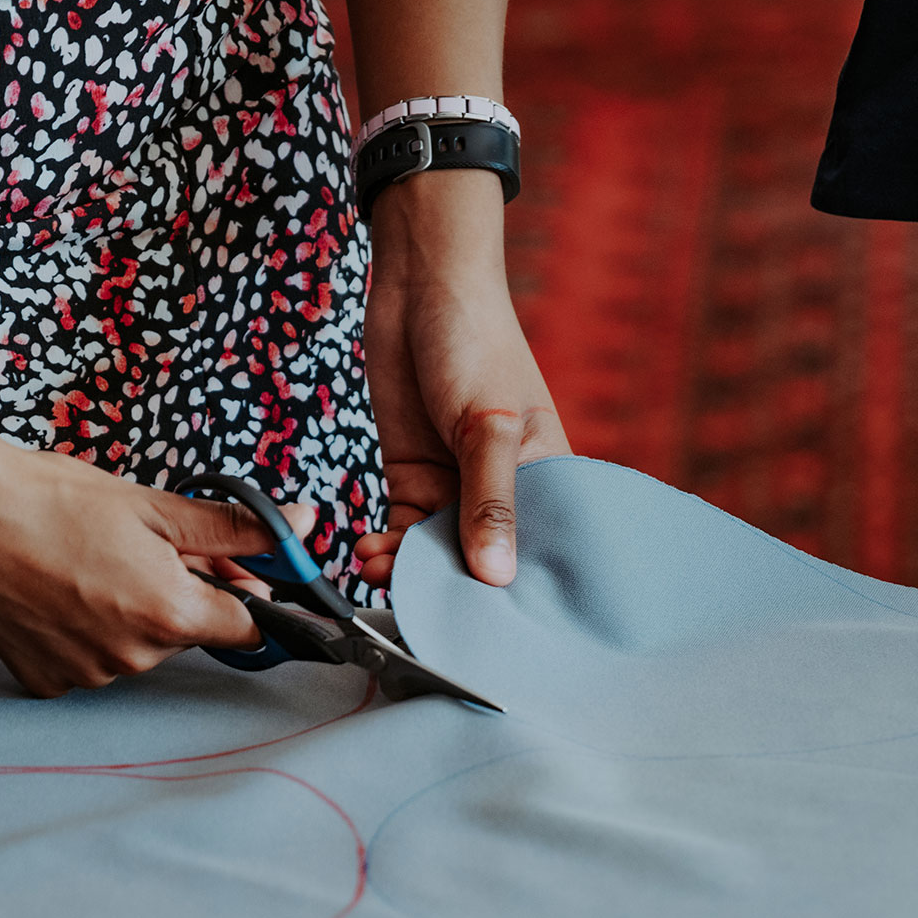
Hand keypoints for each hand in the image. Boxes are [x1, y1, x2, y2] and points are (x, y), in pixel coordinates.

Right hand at [0, 421, 311, 696]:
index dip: (245, 592)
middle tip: (139, 544)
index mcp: (170, 614)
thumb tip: (300, 526)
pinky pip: (86, 661)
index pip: (247, 627)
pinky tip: (55, 590)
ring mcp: (85, 675)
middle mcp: (133, 658)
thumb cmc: (50, 499)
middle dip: (179, 592)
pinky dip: (81, 631)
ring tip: (84, 561)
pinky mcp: (42, 680)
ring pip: (135, 647)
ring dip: (127, 611)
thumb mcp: (153, 505)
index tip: (231, 568)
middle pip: (186, 632)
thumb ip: (233, 526)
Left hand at [354, 170, 570, 587]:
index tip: (485, 630)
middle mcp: (505, 494)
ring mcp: (456, 488)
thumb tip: (495, 576)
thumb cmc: (477, 342)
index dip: (514, 597)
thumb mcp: (488, 426)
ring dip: (406, 567)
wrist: (420, 287)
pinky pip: (402, 531)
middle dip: (449, 588)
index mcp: (550, 482)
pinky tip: (366, 552)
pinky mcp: (414, 478)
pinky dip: (384, 547)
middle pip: (481, 563)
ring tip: (378, 570)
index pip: (540, 557)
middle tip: (418, 607)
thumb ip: (488, 501)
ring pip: (435, 552)